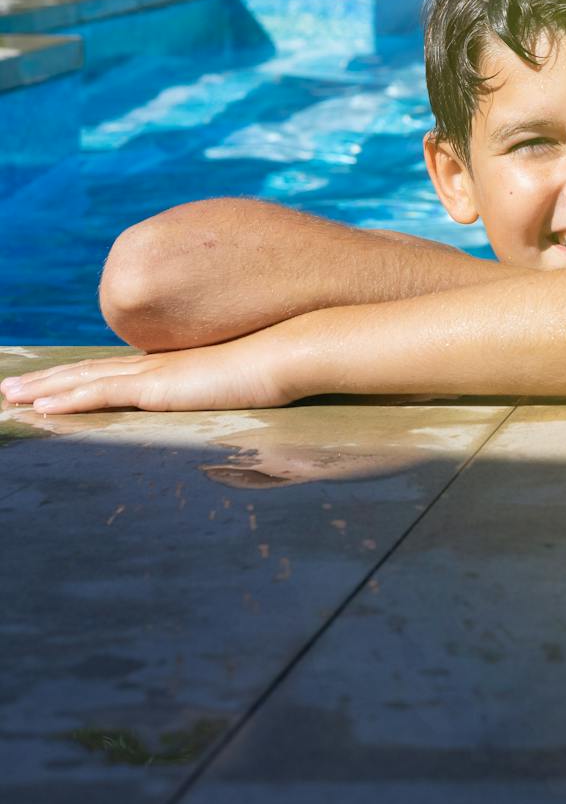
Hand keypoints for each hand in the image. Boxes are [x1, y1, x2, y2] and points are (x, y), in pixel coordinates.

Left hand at [0, 335, 296, 413]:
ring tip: (11, 397)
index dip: (89, 375)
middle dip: (52, 380)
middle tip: (16, 387)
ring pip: (86, 380)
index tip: (63, 381)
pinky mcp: (159, 386)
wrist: (298, 347)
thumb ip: (242, 412)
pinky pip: (101, 394)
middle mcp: (162, 364)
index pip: (125, 370)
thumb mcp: (263, 394)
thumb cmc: (293, 370)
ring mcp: (158, 373)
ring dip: (45, 389)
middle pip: (94, 371)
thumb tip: (226, 456)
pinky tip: (40, 407)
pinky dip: (68, 399)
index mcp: (184, 364)